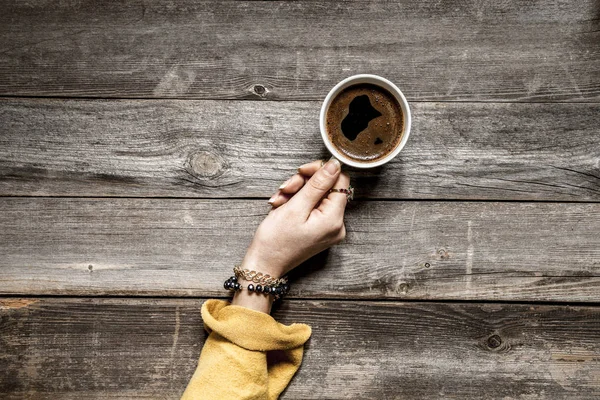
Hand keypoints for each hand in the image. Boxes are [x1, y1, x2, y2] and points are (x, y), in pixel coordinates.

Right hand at [242, 158, 349, 277]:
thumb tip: (335, 164)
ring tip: (279, 202)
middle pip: (327, 188)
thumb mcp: (295, 207)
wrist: (264, 265)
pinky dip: (296, 203)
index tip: (301, 172)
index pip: (340, 180)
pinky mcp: (320, 230)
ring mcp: (329, 228)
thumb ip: (318, 184)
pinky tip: (282, 208)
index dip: (320, 171)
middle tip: (284, 190)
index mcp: (334, 219)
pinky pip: (312, 207)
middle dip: (303, 184)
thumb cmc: (276, 240)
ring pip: (317, 196)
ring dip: (296, 193)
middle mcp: (337, 225)